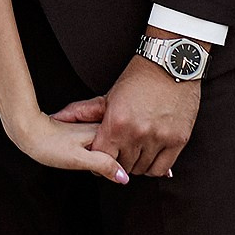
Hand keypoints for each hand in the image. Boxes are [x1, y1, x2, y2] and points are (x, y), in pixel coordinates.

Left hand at [11, 110, 128, 185]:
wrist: (28, 131)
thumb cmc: (49, 145)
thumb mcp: (78, 159)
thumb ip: (103, 165)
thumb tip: (124, 177)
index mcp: (102, 132)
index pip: (123, 153)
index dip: (119, 167)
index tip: (107, 173)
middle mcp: (100, 127)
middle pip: (118, 149)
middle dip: (113, 161)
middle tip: (90, 166)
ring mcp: (93, 128)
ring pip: (109, 146)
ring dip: (104, 157)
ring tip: (84, 160)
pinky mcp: (84, 132)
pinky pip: (99, 144)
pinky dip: (96, 152)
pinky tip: (83, 155)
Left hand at [56, 55, 200, 179]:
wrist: (171, 65)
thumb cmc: (138, 79)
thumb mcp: (109, 96)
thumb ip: (83, 112)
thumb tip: (56, 117)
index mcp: (117, 123)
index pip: (101, 159)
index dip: (99, 160)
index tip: (102, 157)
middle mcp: (137, 133)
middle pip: (122, 166)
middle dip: (119, 162)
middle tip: (120, 153)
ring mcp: (159, 138)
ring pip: (141, 169)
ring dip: (137, 164)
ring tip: (135, 151)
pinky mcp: (178, 140)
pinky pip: (161, 169)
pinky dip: (154, 167)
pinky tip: (150, 156)